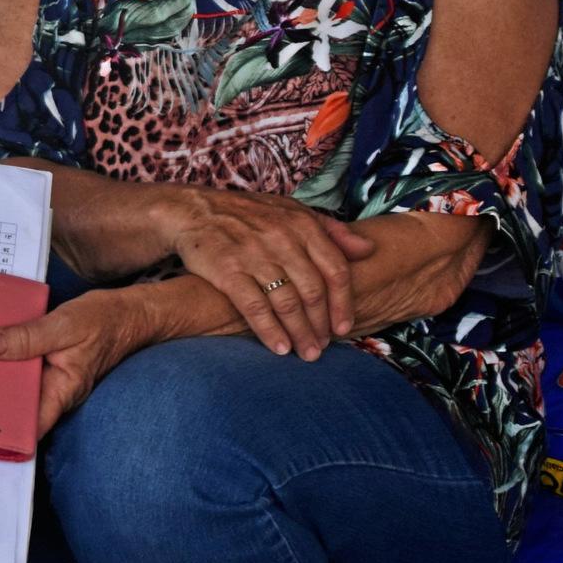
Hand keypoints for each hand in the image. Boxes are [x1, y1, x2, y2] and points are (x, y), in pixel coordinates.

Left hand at [0, 288, 155, 437]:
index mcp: (62, 392)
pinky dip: (3, 356)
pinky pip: (20, 365)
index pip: (30, 426)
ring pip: (14, 383)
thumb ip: (28, 337)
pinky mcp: (46, 363)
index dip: (4, 432)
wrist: (128, 313)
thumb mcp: (65, 325)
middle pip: (15, 404)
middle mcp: (54, 390)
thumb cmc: (106, 321)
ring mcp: (50, 378)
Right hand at [158, 186, 374, 360]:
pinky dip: (270, 331)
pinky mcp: (227, 271)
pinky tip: (279, 347)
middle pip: (313, 292)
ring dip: (300, 333)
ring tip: (305, 353)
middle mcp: (281, 240)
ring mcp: (254, 256)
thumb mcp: (292, 210)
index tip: (344, 327)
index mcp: (302, 225)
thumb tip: (369, 249)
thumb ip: (331, 230)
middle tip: (322, 347)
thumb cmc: (247, 213)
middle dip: (321, 325)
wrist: (193, 209)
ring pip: (287, 303)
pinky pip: (254, 308)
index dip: (343, 303)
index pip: (335, 270)